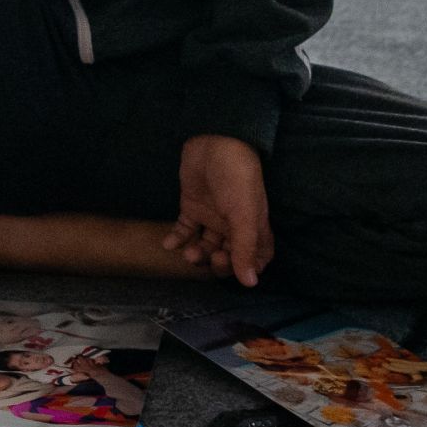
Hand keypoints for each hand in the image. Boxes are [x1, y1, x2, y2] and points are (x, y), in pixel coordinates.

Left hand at [168, 134, 272, 285]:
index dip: (248, 268)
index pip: (257, 256)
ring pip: (205, 246)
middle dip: (219, 263)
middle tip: (212, 258)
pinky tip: (169, 244)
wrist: (214, 142)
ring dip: (198, 254)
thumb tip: (251, 283)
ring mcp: (211, 215)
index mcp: (253, 226)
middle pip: (228, 255)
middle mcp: (233, 224)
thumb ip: (246, 248)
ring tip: (189, 253)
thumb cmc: (237, 177)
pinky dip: (177, 239)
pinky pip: (184, 230)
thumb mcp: (245, 214)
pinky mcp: (192, 206)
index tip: (235, 271)